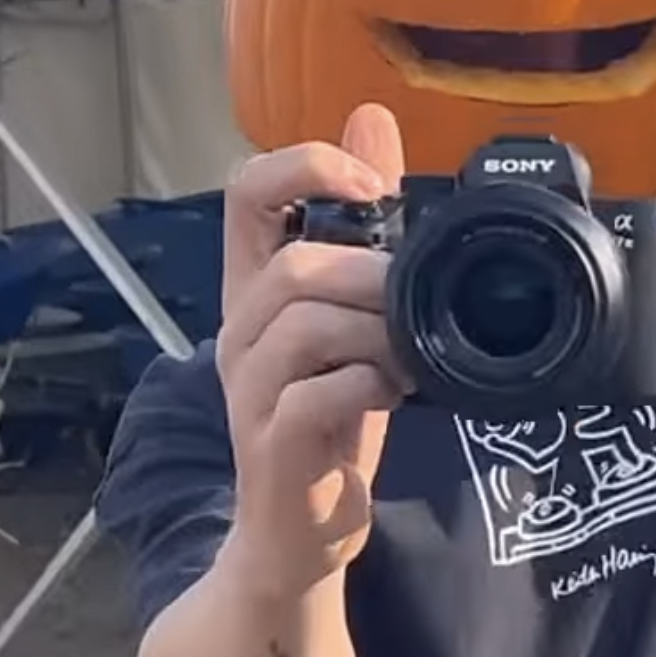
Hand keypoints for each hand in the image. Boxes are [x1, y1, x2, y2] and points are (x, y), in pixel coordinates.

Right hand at [216, 103, 411, 601]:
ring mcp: (249, 391)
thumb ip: (363, 230)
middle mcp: (240, 334)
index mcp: (256, 293)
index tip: (372, 186)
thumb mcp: (354, 321)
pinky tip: (391, 393)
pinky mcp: (270, 444)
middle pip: (291, 266)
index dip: (304, 168)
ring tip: (409, 357)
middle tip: (415, 306)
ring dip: (376, 333)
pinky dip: (367, 385)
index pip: (245, 194)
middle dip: (370, 275)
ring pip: (303, 324)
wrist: (299, 536)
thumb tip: (374, 120)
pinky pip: (316, 393)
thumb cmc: (330, 425)